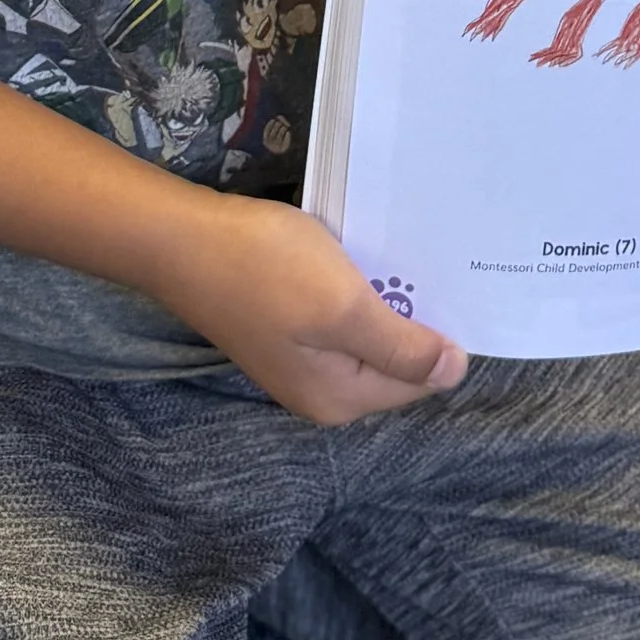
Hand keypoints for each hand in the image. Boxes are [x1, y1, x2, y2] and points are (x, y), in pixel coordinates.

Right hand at [160, 193, 466, 424]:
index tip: (460, 285)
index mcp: (341, 399)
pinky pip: (343, 318)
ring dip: (389, 299)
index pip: (420, 380)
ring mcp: (301, 361)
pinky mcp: (286, 329)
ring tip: (409, 253)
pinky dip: (359, 290)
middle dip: (417, 318)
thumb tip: (457, 373)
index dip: (443, 336)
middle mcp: (322, 392)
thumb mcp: (344, 307)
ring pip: (370, 335)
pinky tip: (365, 256)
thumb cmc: (265, 269)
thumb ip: (401, 347)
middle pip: (396, 361)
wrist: (180, 240)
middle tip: (440, 262)